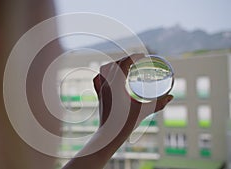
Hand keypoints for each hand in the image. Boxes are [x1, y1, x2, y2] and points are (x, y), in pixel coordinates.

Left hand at [62, 54, 172, 168]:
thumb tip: (171, 97)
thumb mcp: (144, 112)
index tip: (143, 55)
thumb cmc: (125, 124)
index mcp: (116, 86)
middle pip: (115, 64)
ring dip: (116, 64)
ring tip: (127, 66)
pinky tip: (112, 74)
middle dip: (127, 59)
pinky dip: (106, 72)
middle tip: (138, 60)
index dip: (133, 57)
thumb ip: (158, 104)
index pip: (123, 64)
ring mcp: (101, 89)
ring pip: (105, 69)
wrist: (109, 135)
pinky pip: (99, 78)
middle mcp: (106, 85)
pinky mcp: (99, 94)